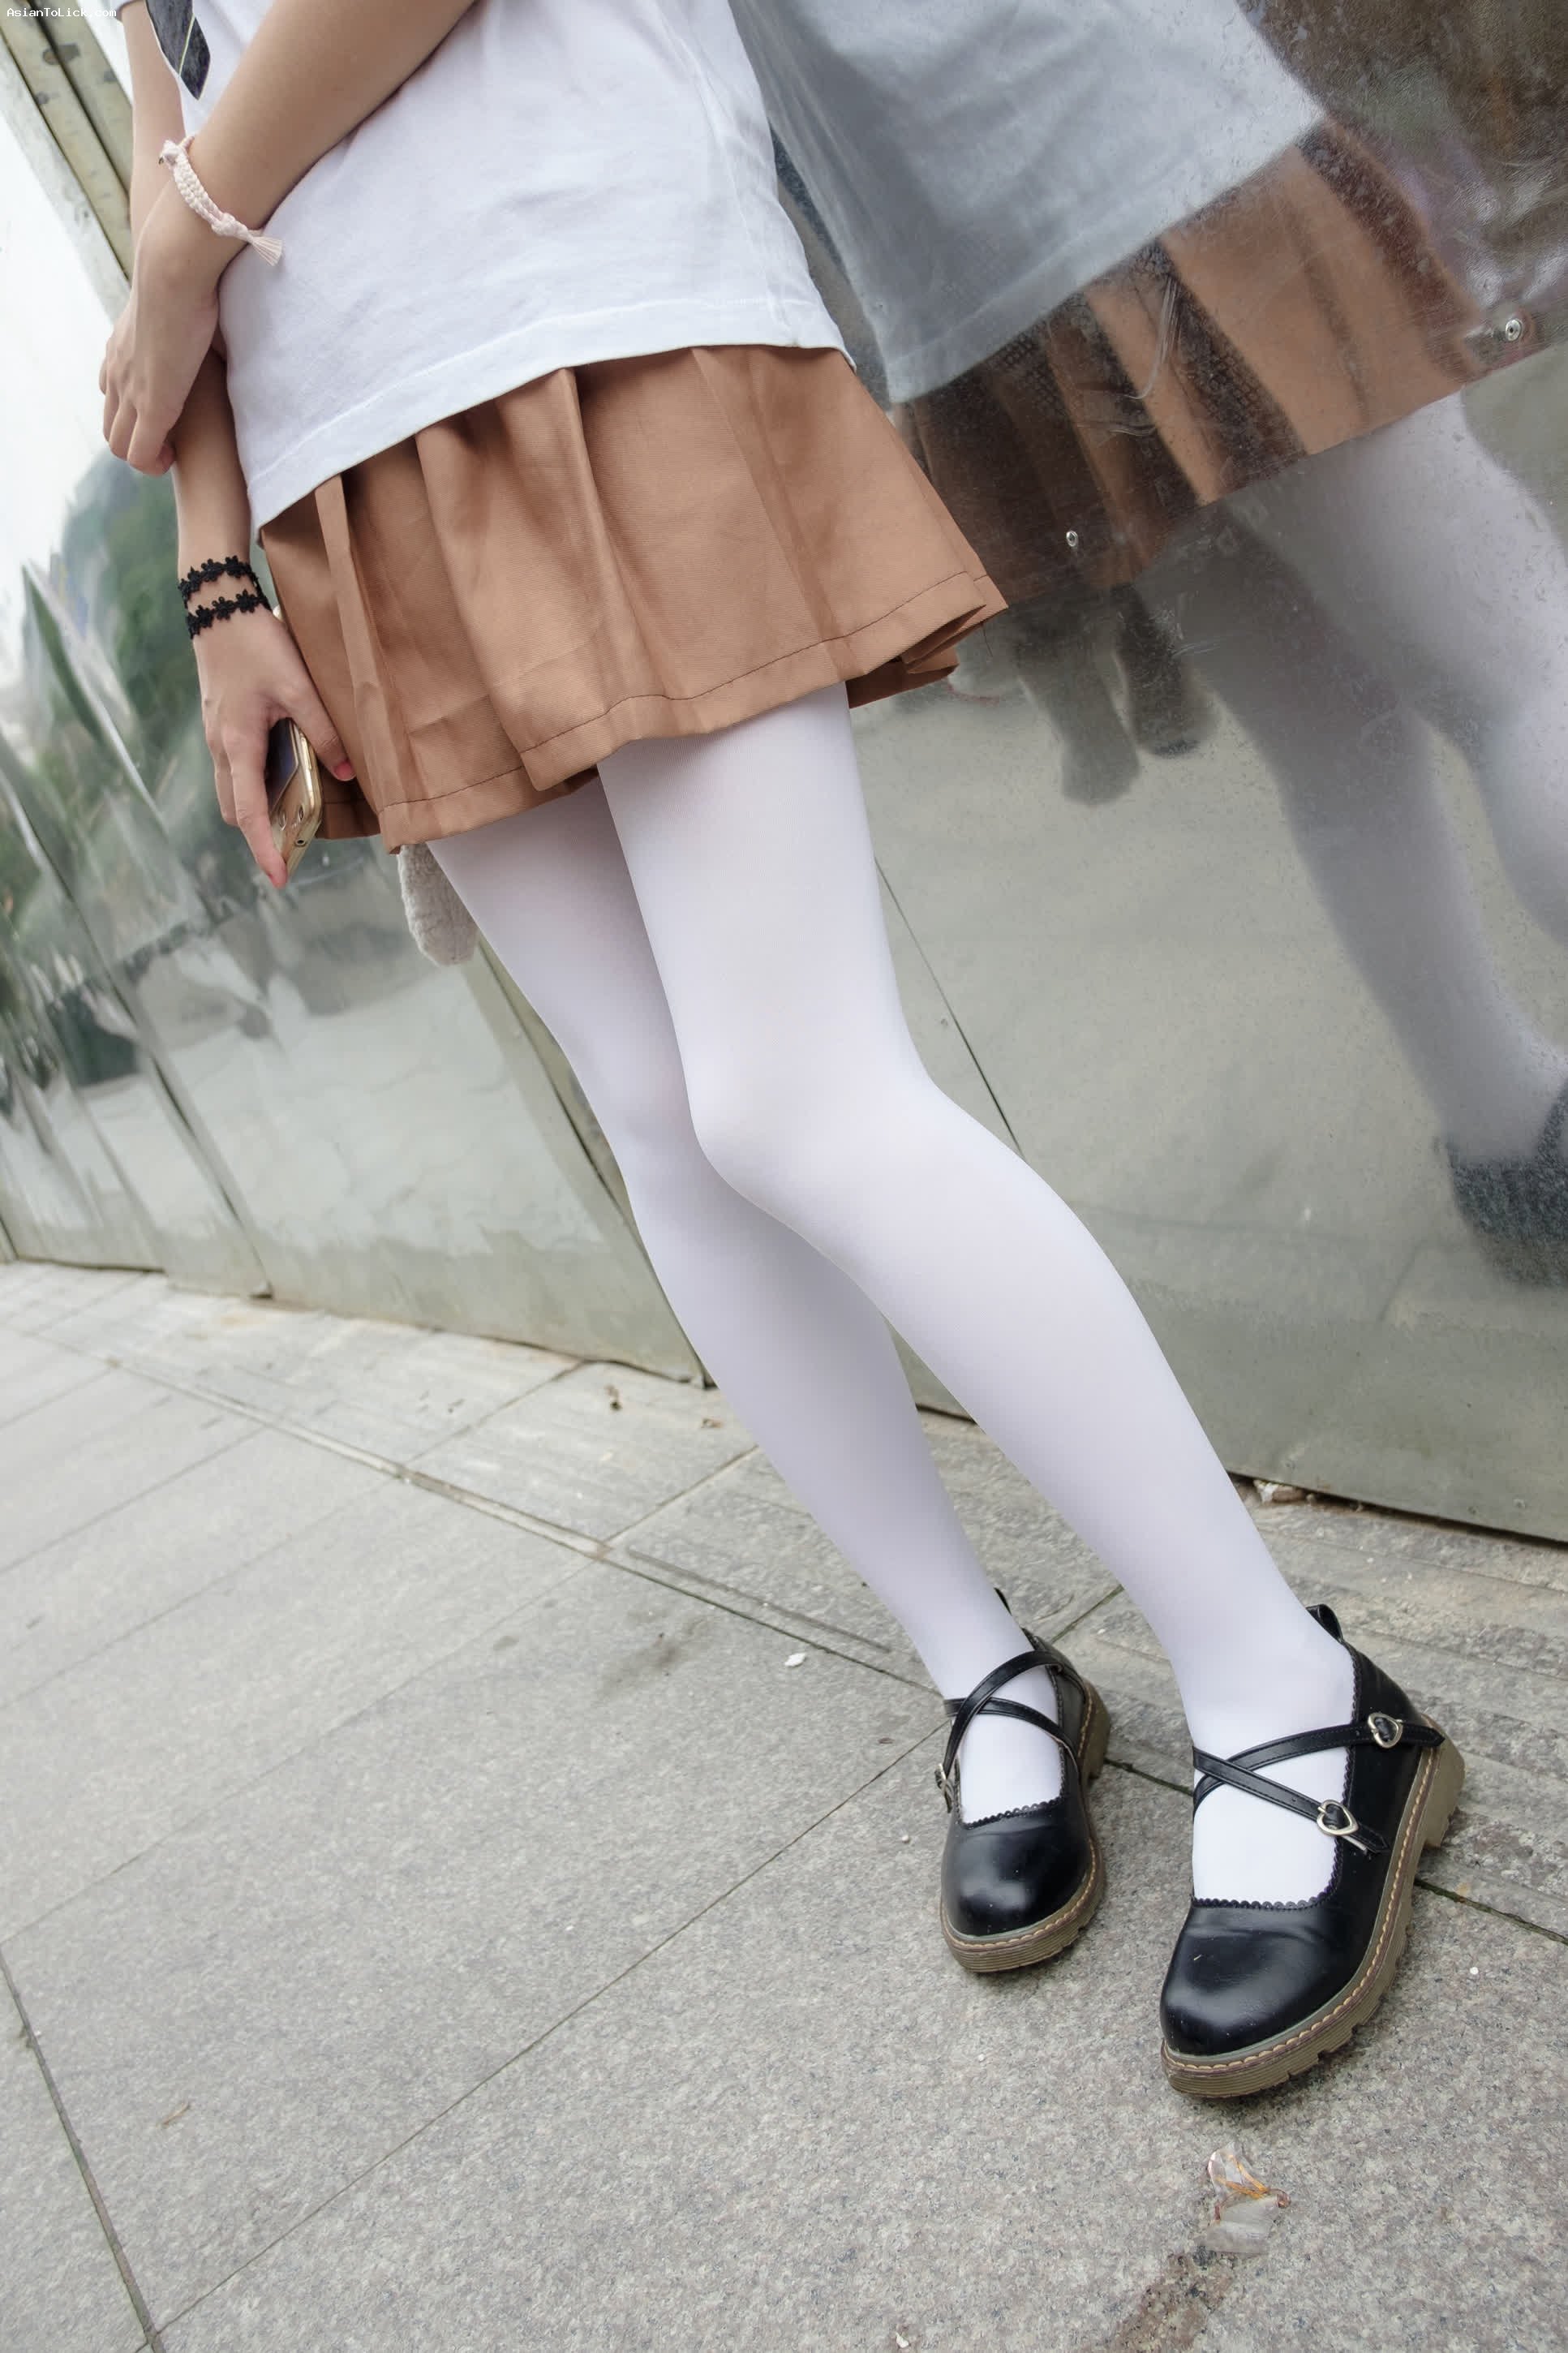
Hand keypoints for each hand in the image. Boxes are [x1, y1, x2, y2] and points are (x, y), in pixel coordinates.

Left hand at [100, 179, 226, 473]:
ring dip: (144, 452)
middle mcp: (117, 370)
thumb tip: (223, 312)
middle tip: (171, 439)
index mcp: (122, 347)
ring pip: (118, 442)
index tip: (168, 411)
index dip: (136, 411)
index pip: (112, 390)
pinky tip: (175, 455)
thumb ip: (192, 316)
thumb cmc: (189, 276)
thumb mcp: (185, 301)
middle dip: (137, 438)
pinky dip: (153, 462)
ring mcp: (129, 390)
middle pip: (111, 423)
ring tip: (173, 449)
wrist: (175, 268)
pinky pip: (139, 454)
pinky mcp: (151, 406)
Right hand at [192, 598, 354, 888]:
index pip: (248, 813)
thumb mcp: (298, 686)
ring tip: (295, 812)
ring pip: (232, 790)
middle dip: (261, 833)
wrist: (218, 605)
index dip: (265, 848)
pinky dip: (255, 783)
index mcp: (237, 745)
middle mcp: (220, 747)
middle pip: (235, 810)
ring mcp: (217, 736)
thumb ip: (323, 730)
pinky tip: (286, 772)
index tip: (280, 877)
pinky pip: (235, 769)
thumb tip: (347, 771)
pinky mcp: (221, 724)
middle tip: (295, 845)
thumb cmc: (257, 644)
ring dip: (257, 808)